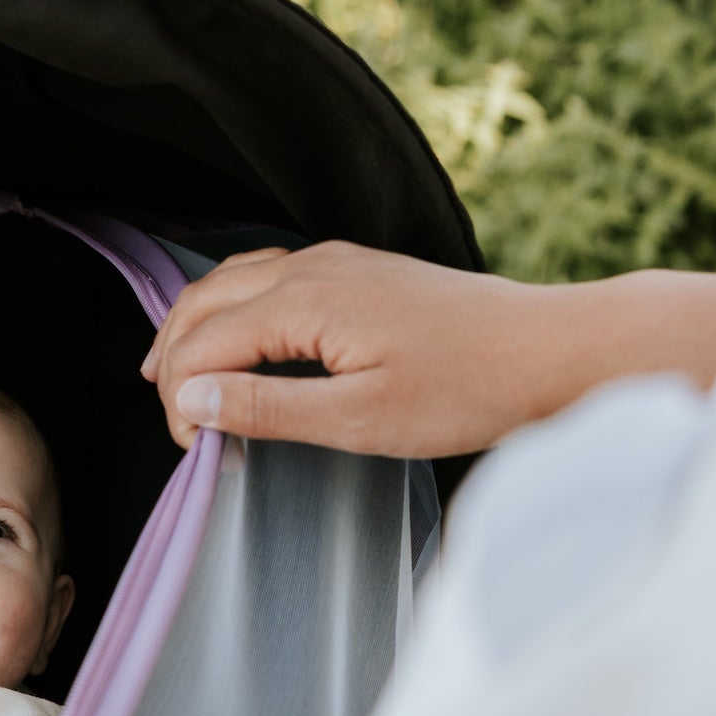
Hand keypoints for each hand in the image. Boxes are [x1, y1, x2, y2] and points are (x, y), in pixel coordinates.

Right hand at [145, 243, 715, 457]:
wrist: (549, 351)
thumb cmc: (465, 390)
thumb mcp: (358, 420)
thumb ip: (268, 408)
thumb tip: (194, 399)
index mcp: (305, 301)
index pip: (204, 345)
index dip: (183, 401)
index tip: (195, 452)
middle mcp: (313, 267)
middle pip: (206, 301)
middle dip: (174, 355)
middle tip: (167, 415)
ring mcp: (337, 262)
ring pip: (233, 280)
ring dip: (196, 324)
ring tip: (173, 369)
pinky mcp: (360, 271)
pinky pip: (269, 275)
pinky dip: (234, 305)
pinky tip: (237, 333)